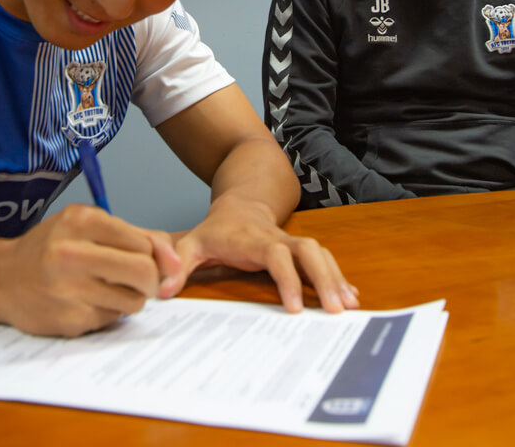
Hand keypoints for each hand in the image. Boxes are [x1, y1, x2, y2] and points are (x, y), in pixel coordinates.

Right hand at [0, 204, 181, 336]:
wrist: (1, 278)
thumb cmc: (51, 248)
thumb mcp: (87, 225)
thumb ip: (135, 236)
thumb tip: (174, 260)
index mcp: (80, 221)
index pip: (143, 243)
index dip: (155, 256)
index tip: (149, 261)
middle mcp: (71, 253)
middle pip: (144, 272)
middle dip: (151, 280)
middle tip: (140, 281)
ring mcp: (68, 289)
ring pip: (134, 301)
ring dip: (129, 298)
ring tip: (106, 288)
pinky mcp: (68, 320)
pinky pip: (111, 319)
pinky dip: (107, 312)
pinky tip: (85, 302)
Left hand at [159, 198, 357, 313]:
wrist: (240, 204)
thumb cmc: (216, 230)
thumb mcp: (191, 244)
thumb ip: (178, 265)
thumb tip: (163, 291)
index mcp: (254, 239)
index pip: (276, 256)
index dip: (287, 279)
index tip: (295, 308)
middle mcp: (279, 238)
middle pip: (309, 251)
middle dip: (325, 278)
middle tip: (337, 310)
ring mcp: (293, 241)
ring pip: (321, 254)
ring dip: (337, 278)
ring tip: (350, 306)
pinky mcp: (301, 249)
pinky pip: (324, 260)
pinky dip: (339, 277)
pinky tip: (351, 296)